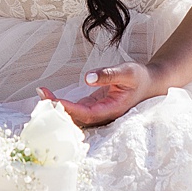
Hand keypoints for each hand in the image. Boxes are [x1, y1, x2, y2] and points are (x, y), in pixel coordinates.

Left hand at [39, 63, 160, 127]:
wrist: (150, 83)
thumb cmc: (139, 77)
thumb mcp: (126, 71)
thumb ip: (108, 75)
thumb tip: (87, 78)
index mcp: (112, 109)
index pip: (86, 114)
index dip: (69, 109)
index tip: (54, 100)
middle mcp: (103, 115)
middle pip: (77, 119)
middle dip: (58, 109)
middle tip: (41, 94)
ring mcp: (97, 112)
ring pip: (74, 116)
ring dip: (57, 107)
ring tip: (42, 93)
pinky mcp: (93, 106)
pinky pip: (75, 110)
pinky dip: (62, 104)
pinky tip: (50, 96)